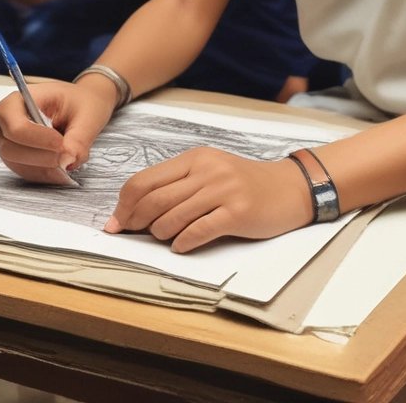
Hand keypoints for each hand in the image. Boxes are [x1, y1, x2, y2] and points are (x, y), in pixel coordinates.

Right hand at [0, 79, 114, 184]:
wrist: (82, 107)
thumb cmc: (81, 102)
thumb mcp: (87, 115)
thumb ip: (78, 139)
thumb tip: (67, 161)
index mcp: (21, 99)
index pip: (15, 126)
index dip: (37, 140)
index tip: (61, 144)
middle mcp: (9, 119)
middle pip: (10, 148)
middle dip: (41, 157)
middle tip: (67, 156)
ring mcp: (10, 139)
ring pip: (15, 163)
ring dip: (43, 169)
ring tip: (68, 162)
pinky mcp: (17, 156)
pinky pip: (24, 172)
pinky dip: (44, 175)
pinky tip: (62, 170)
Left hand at [103, 149, 313, 252]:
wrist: (289, 188)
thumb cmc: (244, 184)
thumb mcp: (209, 172)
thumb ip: (178, 185)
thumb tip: (138, 211)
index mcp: (193, 159)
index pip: (145, 179)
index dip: (125, 204)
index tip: (115, 222)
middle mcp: (206, 170)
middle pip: (154, 199)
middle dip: (136, 221)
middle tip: (131, 234)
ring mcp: (222, 190)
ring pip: (173, 216)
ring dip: (160, 233)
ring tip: (163, 239)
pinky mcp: (238, 212)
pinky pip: (199, 230)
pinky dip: (183, 242)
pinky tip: (181, 247)